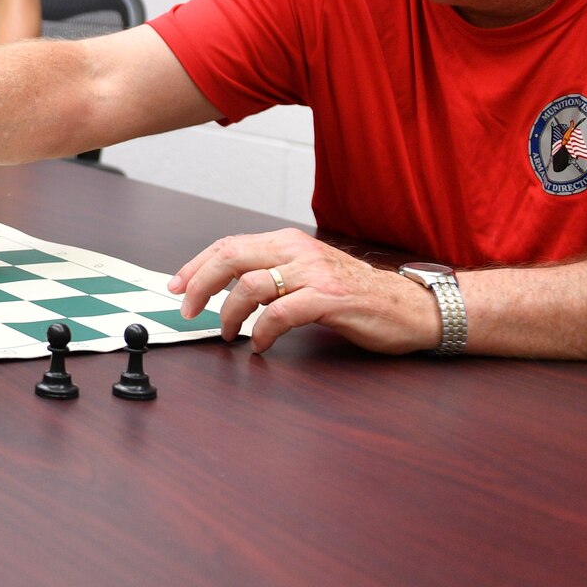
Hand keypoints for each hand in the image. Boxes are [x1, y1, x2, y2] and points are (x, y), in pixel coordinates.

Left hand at [167, 228, 439, 353]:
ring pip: (251, 286)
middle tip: (189, 311)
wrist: (409, 307)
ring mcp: (315, 273)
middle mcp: (297, 250)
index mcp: (286, 242)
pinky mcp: (331, 299)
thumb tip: (225, 288)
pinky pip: (281, 313)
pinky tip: (260, 344)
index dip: (196, 266)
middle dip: (200, 285)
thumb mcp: (305, 274)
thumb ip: (270, 275)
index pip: (228, 245)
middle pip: (231, 258)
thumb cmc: (354, 294)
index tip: (176, 286)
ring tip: (228, 333)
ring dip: (230, 314)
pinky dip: (262, 331)